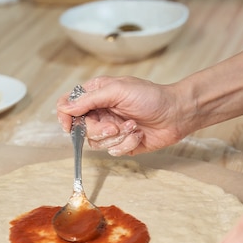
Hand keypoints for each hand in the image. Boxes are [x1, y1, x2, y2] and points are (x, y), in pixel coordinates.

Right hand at [56, 76, 192, 155]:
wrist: (176, 114)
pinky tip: (139, 134)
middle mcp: (101, 112)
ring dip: (116, 137)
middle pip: (81, 129)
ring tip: (133, 127)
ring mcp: (110, 129)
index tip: (69, 126)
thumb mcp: (117, 90)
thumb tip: (65, 107)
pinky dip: (127, 144)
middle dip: (99, 130)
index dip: (65, 116)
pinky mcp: (122, 144)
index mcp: (96, 94)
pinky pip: (113, 151)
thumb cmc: (151, 96)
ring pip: (96, 143)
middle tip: (114, 126)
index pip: (68, 105)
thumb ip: (89, 99)